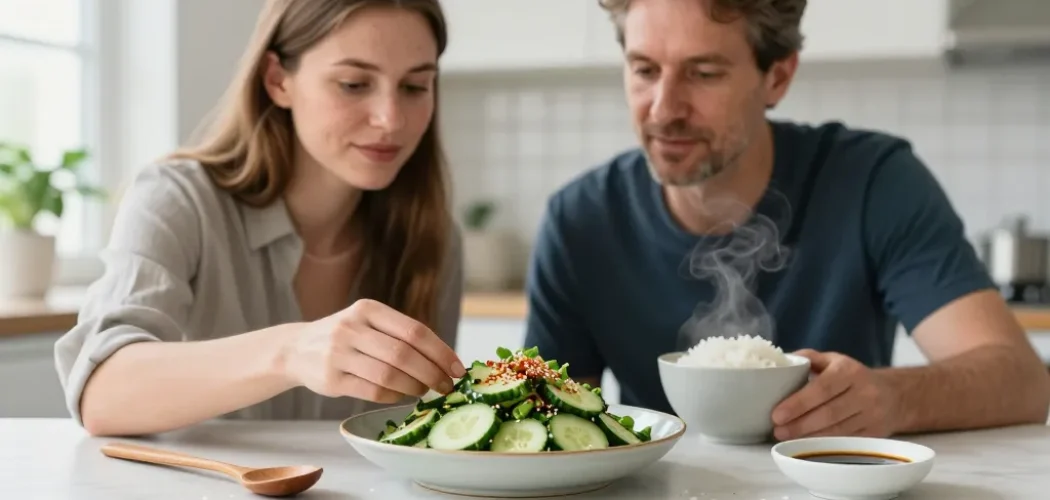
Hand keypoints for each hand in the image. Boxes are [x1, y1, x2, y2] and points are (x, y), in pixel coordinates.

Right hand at [283, 299, 466, 402]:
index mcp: (368, 309)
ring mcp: (339, 353)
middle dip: (432, 373)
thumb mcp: (368, 322)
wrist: (296, 349)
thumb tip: (444, 360)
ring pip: (389, 375)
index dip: (440, 351)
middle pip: (404, 354)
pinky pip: (372, 391)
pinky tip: (401, 395)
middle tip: (446, 386)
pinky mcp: (331, 379)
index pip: (414, 330)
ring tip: (424, 391)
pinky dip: (394, 395)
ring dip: (414, 386)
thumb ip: (399, 335)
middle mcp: (352, 328)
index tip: (457, 368)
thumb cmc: (345, 338)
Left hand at [771, 349, 898, 439]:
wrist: (894, 394)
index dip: (799, 403)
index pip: (822, 389)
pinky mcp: (875, 433)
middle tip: (777, 430)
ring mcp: (872, 415)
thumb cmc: (852, 376)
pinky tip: (807, 445)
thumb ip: (809, 358)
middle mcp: (864, 392)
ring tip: (786, 437)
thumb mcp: (834, 360)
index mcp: (849, 371)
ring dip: (809, 437)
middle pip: (828, 413)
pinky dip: (824, 444)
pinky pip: (846, 441)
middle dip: (799, 424)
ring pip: (837, 431)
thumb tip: (782, 361)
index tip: (777, 414)